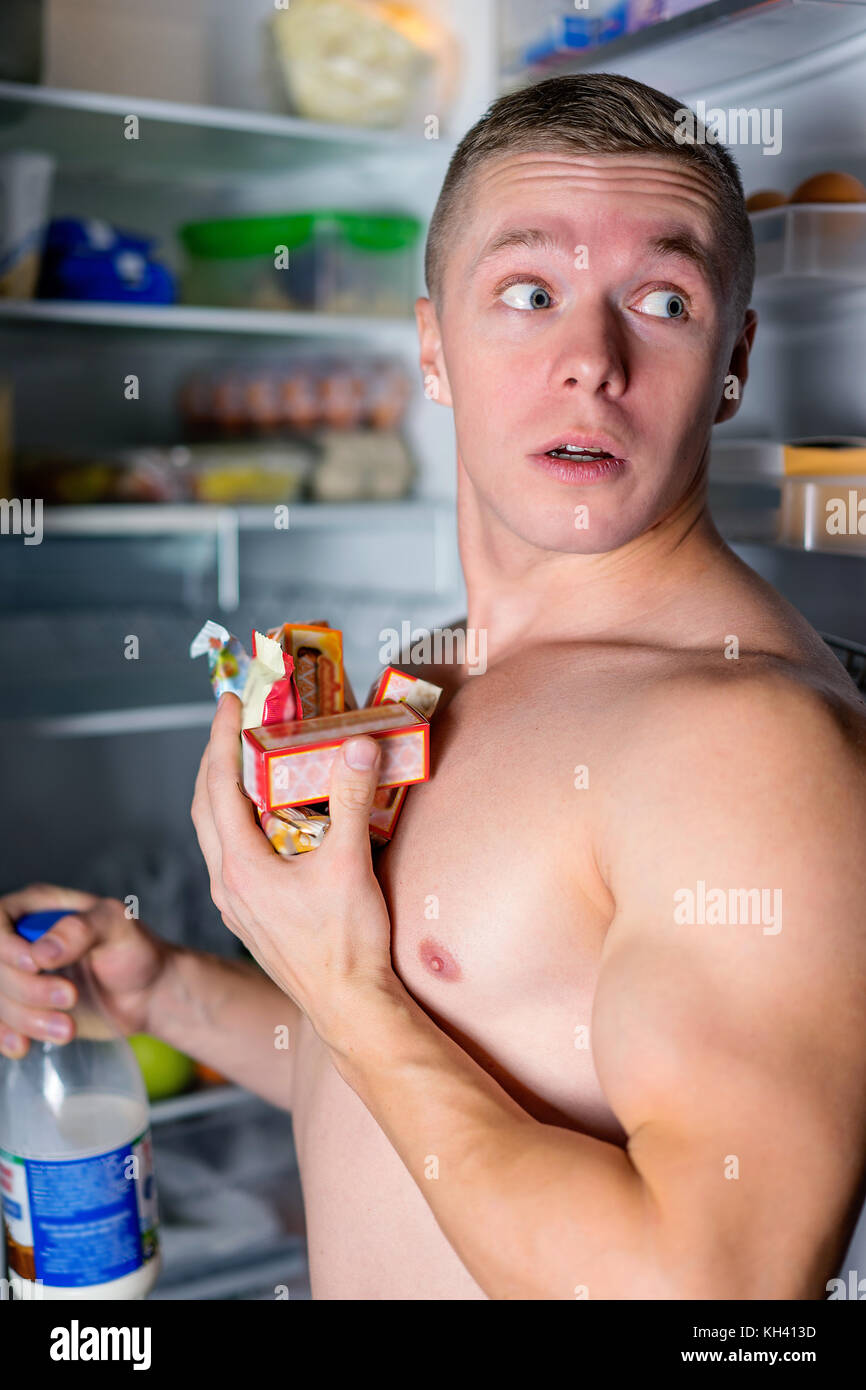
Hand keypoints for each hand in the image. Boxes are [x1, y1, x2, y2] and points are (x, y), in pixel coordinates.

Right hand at [0, 884, 174, 1057]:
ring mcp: (20, 975)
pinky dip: (7, 1036)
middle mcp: (20, 940)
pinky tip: (24, 1046)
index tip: (35, 965)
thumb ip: (82, 929)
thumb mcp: (118, 926)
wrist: (147, 994)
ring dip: (27, 1018)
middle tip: (70, 997)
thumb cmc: (135, 950)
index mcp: (37, 907)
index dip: (6, 947)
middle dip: (28, 989)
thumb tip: (40, 952)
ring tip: (67, 1028)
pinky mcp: (24, 1007)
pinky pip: (0, 1023)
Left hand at [190, 693, 401, 1050]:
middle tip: (234, 722)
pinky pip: (233, 855)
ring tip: (250, 761)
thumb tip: (358, 745)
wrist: (349, 1009)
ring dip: (226, 791)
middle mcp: (227, 884)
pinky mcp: (252, 917)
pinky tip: (271, 818)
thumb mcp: (351, 865)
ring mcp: (236, 904)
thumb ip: (353, 800)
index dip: (221, 738)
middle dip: (216, 759)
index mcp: (240, 868)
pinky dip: (242, 822)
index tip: (228, 701)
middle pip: (205, 806)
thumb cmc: (346, 946)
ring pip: (216, 833)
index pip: (218, 786)